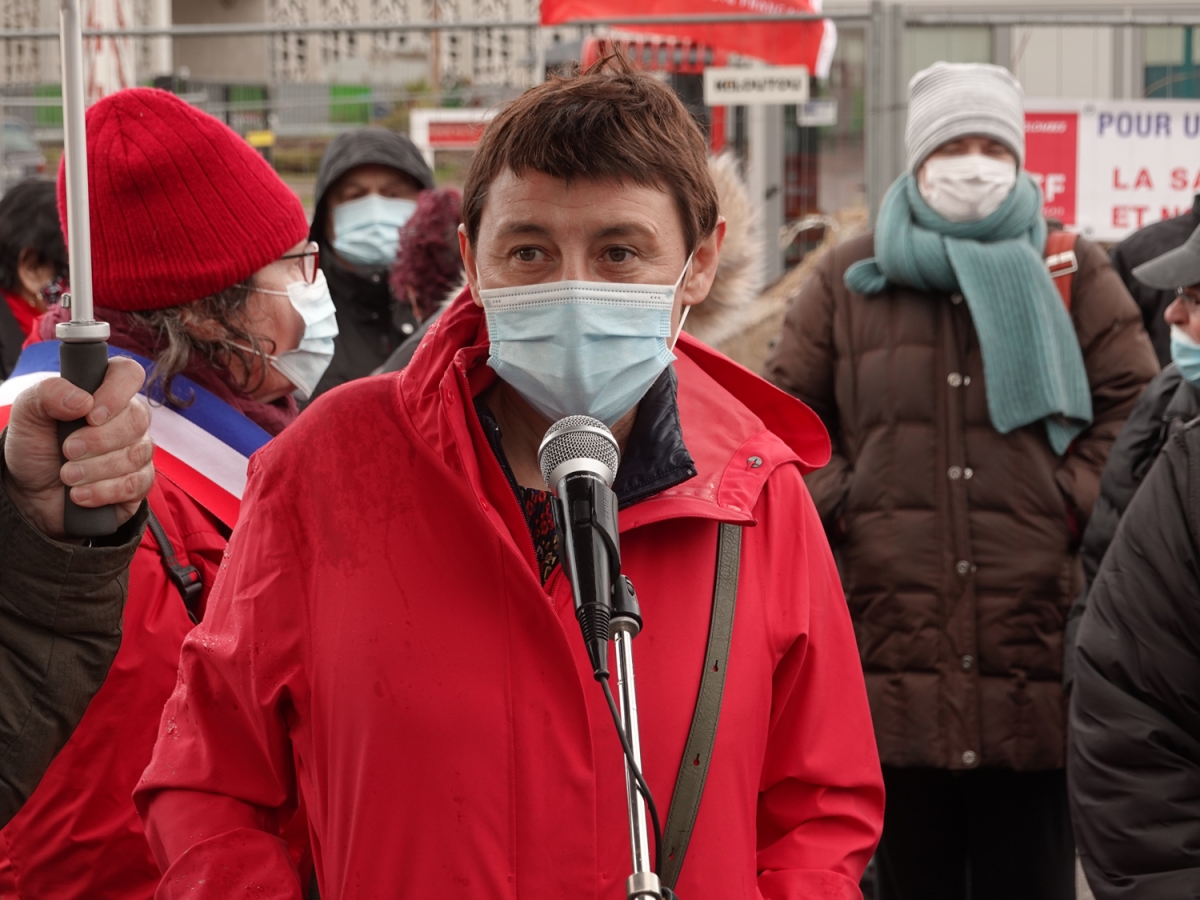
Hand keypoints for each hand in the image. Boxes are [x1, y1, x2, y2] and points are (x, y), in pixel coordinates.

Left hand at [3, 356, 153, 539]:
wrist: (32, 493)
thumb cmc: (36, 446)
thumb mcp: (27, 414)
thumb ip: (48, 394)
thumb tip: (83, 400)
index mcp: (104, 391)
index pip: (129, 374)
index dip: (116, 392)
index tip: (90, 415)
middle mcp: (127, 418)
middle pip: (137, 419)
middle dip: (99, 440)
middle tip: (68, 450)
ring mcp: (137, 450)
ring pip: (135, 454)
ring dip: (96, 468)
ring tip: (67, 476)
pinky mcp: (139, 482)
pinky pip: (136, 484)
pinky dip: (104, 491)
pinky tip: (81, 494)